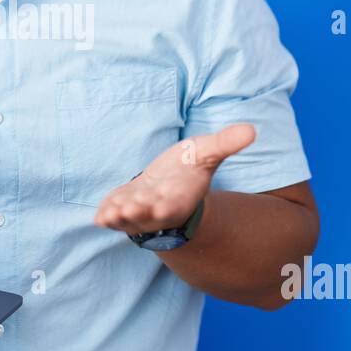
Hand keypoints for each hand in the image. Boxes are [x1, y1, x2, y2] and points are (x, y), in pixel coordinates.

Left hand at [93, 123, 255, 236]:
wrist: (169, 183)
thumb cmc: (188, 169)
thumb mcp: (206, 152)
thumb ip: (226, 143)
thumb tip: (252, 130)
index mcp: (179, 198)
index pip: (174, 206)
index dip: (165, 207)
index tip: (158, 205)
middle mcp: (158, 210)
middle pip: (147, 216)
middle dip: (137, 214)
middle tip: (126, 210)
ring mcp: (138, 212)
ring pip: (127, 220)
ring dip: (119, 217)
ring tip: (109, 215)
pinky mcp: (120, 209)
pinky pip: (112, 217)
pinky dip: (106, 217)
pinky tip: (98, 217)